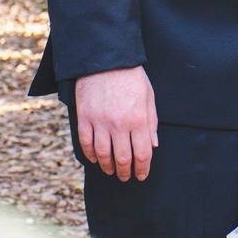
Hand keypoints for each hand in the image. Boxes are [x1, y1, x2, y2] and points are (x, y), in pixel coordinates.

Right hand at [75, 66, 158, 181]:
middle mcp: (119, 124)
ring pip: (103, 154)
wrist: (105, 60)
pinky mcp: (84, 117)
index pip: (142, 154)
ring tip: (112, 171)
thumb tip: (153, 146)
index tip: (142, 175)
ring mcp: (99, 122)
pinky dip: (90, 154)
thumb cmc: (131, 77)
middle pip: (122, 158)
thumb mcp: (149, 98)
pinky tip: (95, 159)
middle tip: (126, 177)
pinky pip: (85, 142)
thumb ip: (151, 123)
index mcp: (138, 119)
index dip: (142, 169)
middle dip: (125, 172)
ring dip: (108, 166)